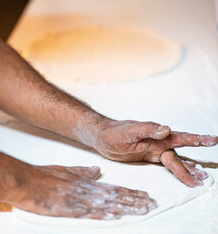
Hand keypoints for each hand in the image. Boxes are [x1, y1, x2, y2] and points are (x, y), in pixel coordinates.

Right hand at [13, 164, 155, 218]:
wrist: (27, 181)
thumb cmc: (46, 175)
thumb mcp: (67, 170)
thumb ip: (84, 171)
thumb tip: (98, 171)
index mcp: (87, 182)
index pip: (114, 187)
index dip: (130, 192)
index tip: (144, 196)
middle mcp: (86, 190)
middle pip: (115, 195)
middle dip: (135, 200)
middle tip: (151, 203)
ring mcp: (78, 199)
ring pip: (107, 202)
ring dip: (126, 206)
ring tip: (142, 209)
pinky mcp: (68, 208)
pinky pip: (89, 212)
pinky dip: (104, 213)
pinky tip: (116, 215)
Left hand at [95, 120, 217, 186]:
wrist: (102, 138)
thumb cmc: (115, 132)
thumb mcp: (130, 130)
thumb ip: (148, 129)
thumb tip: (167, 129)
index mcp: (157, 134)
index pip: (180, 137)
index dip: (196, 139)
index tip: (213, 140)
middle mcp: (158, 143)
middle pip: (179, 155)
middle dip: (192, 165)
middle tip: (205, 176)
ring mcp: (153, 151)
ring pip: (174, 162)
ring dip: (186, 170)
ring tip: (200, 179)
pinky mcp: (147, 157)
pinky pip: (164, 165)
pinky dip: (175, 170)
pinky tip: (183, 174)